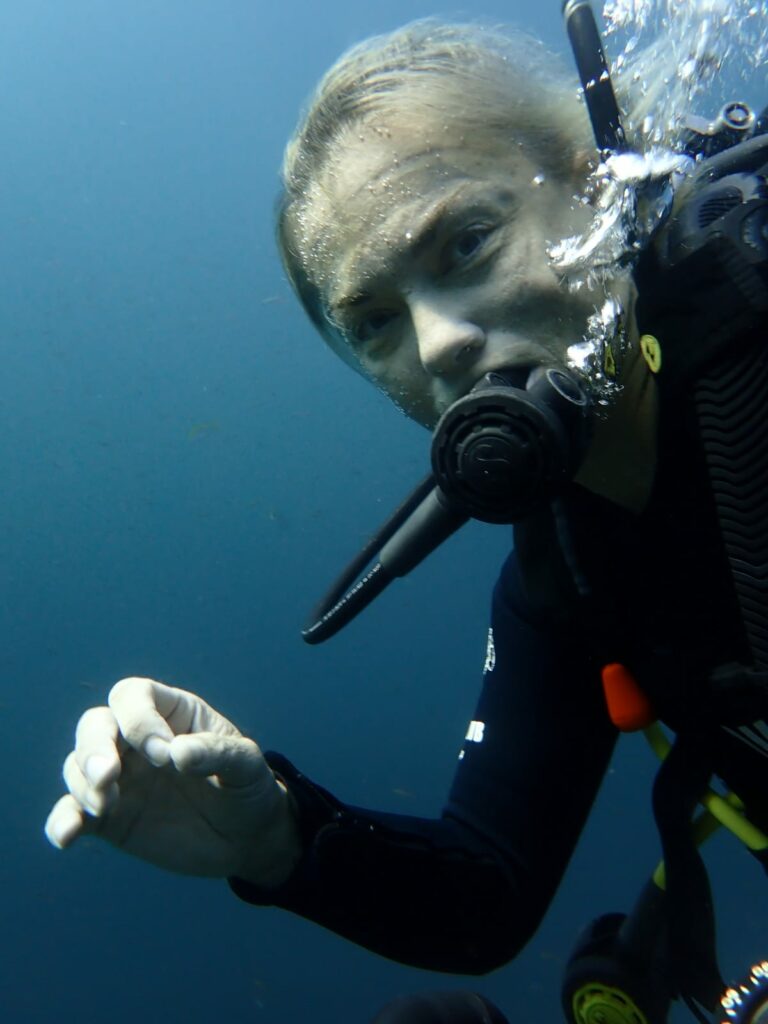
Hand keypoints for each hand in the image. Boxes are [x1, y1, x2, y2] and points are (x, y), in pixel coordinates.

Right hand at [45, 677, 302, 886]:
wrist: (247, 839)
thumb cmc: (247, 787)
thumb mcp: (247, 766)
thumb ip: (217, 754)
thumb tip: (177, 753)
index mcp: (171, 714)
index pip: (134, 696)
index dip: (139, 719)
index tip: (164, 755)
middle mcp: (137, 741)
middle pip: (95, 725)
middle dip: (94, 747)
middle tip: (109, 776)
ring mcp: (120, 779)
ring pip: (78, 765)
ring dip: (82, 783)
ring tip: (106, 807)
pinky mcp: (109, 818)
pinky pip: (72, 813)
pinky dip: (62, 822)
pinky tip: (66, 836)